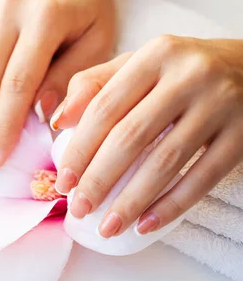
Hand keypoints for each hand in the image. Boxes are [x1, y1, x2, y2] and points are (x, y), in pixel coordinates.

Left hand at [52, 36, 242, 237]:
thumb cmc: (180, 70)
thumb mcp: (138, 64)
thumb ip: (94, 85)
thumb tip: (58, 120)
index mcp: (155, 55)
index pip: (105, 107)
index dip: (79, 148)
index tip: (62, 181)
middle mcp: (189, 75)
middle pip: (131, 136)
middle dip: (99, 178)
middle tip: (79, 208)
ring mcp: (221, 105)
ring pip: (166, 162)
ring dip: (131, 201)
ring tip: (107, 225)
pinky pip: (203, 178)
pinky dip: (172, 206)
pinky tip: (146, 225)